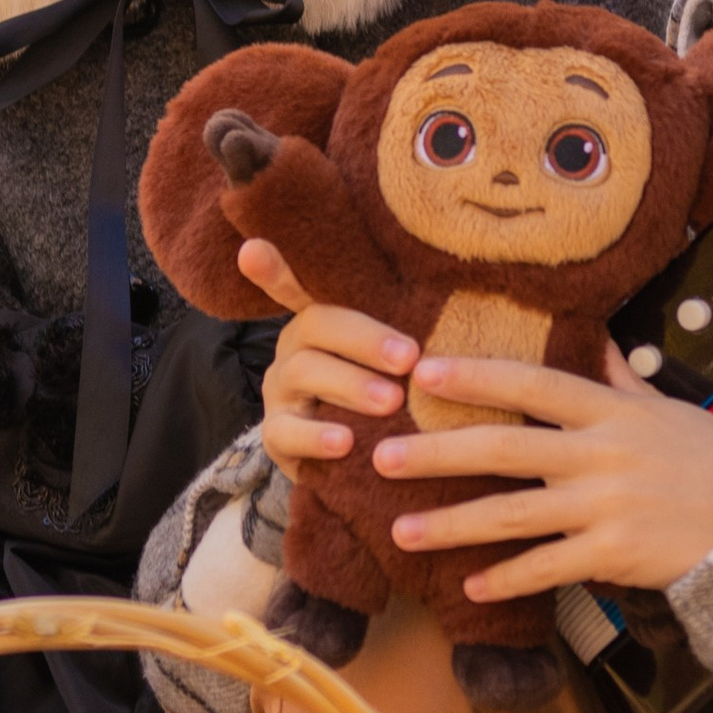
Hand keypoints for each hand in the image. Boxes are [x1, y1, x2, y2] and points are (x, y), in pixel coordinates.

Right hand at [242, 233, 418, 475]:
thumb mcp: (399, 360)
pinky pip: (287, 431)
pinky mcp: (276, 436)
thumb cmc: (393, 397)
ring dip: (352, 385)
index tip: (253, 248)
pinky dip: (317, 437)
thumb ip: (410, 331)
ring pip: (305, 372)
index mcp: (323, 320)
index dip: (275, 267)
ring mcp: (280, 390)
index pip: (299, 283)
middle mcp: (294, 347)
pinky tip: (345, 443)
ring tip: (392, 402)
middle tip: (409, 358)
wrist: (367, 465)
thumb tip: (459, 296)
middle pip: (317, 324)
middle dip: (366, 340)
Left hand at [373, 344, 712, 600]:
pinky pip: (547, 568)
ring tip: (402, 531)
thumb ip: (621, 378)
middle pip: (505, 448)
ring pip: (513, 515)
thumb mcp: (669, 409)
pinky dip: (506, 579)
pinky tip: (469, 586)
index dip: (477, 375)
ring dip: (452, 524)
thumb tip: (595, 334)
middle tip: (383, 459)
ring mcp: (607, 506)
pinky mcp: (614, 554)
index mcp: (611, 411)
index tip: (423, 371)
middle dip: (438, 453)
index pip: (533, 382)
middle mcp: (602, 453)